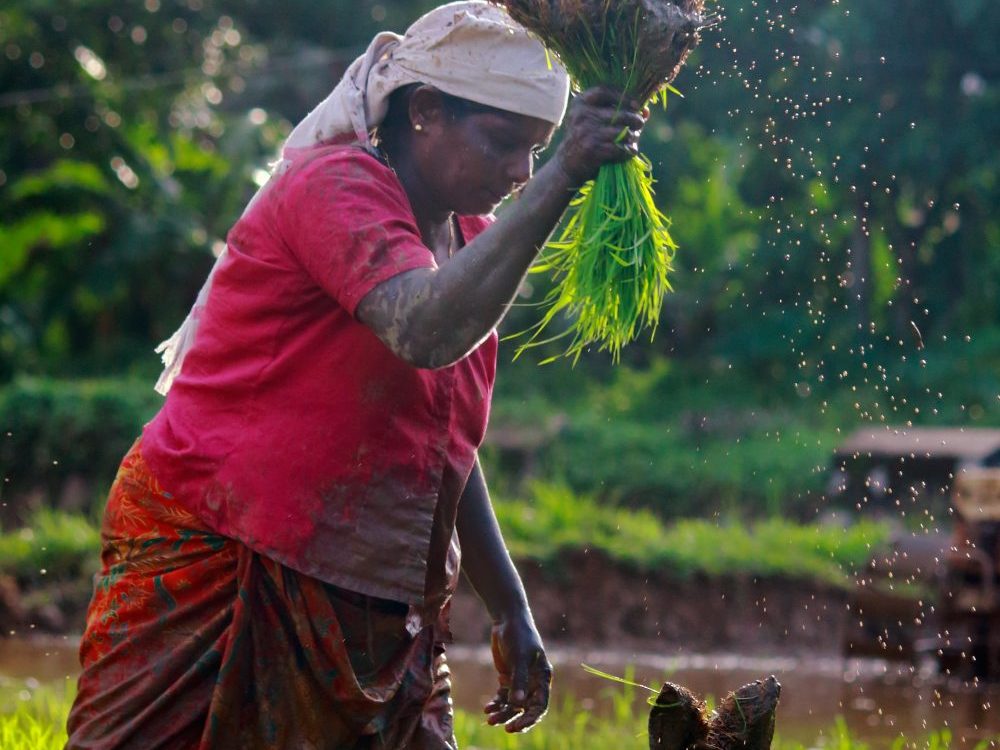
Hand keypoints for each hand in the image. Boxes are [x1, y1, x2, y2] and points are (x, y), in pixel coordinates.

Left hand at [484, 614, 551, 732]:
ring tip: (490, 719)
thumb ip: (519, 679)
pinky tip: (487, 708)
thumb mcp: (520, 656)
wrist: (507, 620)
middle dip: (516, 719)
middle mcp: (533, 683)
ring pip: (513, 705)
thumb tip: (518, 704)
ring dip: (503, 713)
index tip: (517, 726)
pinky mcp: (508, 678)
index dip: (530, 718)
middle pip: (527, 709)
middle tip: (506, 729)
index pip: (540, 705)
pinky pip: (502, 697)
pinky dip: (496, 704)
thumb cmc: (519, 635)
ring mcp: (520, 681)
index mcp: (542, 678)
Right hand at [554, 86, 648, 187]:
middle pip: (618, 113)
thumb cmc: (585, 138)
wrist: (567, 164)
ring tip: (633, 140)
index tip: (636, 104)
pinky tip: (627, 152)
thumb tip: (646, 111)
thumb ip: (614, 110)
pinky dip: (627, 152)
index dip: (623, 96)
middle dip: (634, 119)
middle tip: (639, 123)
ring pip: (622, 132)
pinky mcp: (592, 150)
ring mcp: (586, 132)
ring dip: (632, 137)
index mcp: (580, 103)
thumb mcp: (592, 119)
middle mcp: (581, 115)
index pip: (604, 91)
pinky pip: (619, 149)